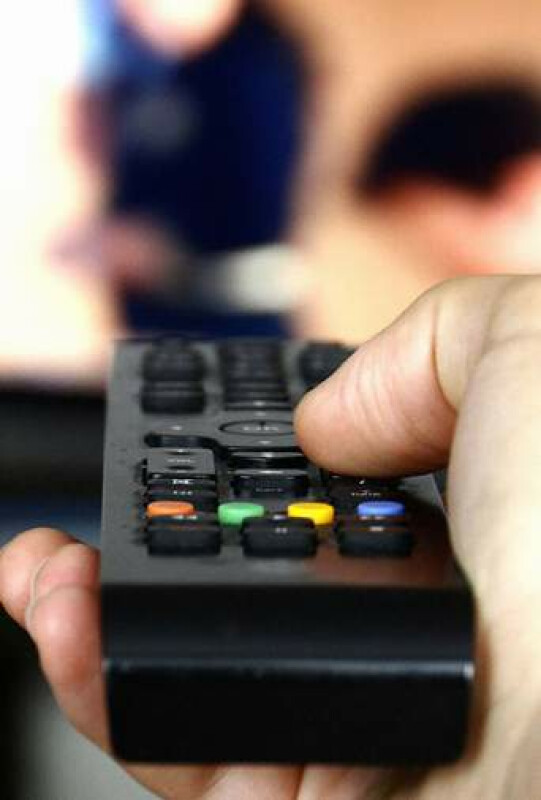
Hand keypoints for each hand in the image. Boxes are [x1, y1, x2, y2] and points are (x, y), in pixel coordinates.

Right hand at [3, 274, 540, 798]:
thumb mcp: (529, 356)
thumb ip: (430, 344)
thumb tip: (326, 424)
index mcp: (467, 544)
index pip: (342, 498)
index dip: (265, 461)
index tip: (212, 434)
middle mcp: (409, 638)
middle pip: (256, 582)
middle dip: (164, 535)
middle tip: (117, 500)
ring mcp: (353, 722)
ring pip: (198, 664)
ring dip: (102, 608)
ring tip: (54, 563)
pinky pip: (177, 746)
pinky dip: (104, 683)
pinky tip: (70, 620)